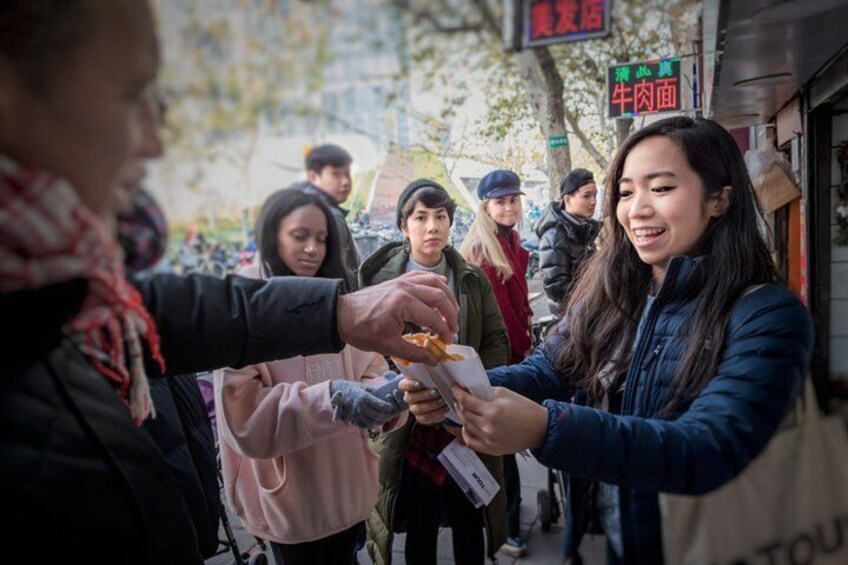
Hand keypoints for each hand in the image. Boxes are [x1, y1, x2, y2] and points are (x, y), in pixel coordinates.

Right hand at [329, 380, 404, 428]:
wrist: (335, 393)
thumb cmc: (350, 388)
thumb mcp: (362, 387)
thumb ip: (373, 392)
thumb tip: (384, 395)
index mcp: (364, 397)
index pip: (380, 405)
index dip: (388, 407)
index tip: (391, 407)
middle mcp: (360, 407)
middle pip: (378, 415)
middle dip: (386, 416)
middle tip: (390, 414)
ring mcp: (356, 415)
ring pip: (372, 422)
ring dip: (379, 422)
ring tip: (383, 419)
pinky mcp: (352, 420)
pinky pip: (364, 426)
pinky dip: (370, 425)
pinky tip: (374, 422)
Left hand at [337, 271, 458, 364]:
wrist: (341, 315)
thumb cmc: (362, 330)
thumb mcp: (389, 346)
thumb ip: (415, 353)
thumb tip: (434, 359)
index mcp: (403, 304)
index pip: (433, 317)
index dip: (444, 331)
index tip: (447, 342)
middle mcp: (405, 288)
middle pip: (439, 296)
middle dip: (451, 313)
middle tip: (453, 328)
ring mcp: (402, 281)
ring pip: (434, 282)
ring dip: (446, 295)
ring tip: (452, 311)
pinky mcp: (398, 280)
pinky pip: (422, 276)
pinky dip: (434, 281)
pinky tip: (440, 289)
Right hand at [399, 377, 447, 424]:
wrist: (443, 395)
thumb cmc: (436, 382)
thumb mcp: (433, 376)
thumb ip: (431, 374)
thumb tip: (435, 368)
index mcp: (407, 385)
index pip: (403, 385)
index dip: (410, 385)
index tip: (420, 384)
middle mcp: (408, 397)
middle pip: (411, 398)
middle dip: (425, 395)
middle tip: (436, 392)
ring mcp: (414, 408)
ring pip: (418, 409)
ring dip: (432, 405)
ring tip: (443, 401)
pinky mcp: (421, 418)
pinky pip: (426, 418)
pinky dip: (437, 414)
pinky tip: (445, 408)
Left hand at [452, 385, 548, 455]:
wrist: (539, 429)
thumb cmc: (526, 410)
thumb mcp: (506, 393)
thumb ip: (486, 392)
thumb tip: (472, 391)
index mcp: (493, 410)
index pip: (466, 401)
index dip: (457, 393)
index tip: (455, 388)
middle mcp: (488, 426)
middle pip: (464, 413)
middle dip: (460, 404)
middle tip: (460, 399)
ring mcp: (489, 439)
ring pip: (466, 426)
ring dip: (463, 417)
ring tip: (465, 410)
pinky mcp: (491, 449)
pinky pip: (470, 442)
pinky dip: (466, 433)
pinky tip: (468, 427)